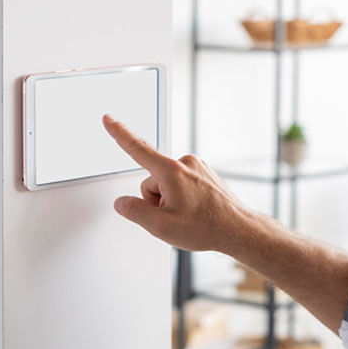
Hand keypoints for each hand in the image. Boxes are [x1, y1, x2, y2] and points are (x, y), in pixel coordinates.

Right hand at [102, 114, 257, 252]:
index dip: (119, 133)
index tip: (108, 118)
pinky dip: (182, 197)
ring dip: (170, 200)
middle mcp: (185, 163)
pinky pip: (180, 184)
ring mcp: (196, 167)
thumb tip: (122, 202)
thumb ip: (134, 212)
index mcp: (171, 171)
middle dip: (156, 200)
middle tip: (176, 217)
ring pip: (166, 183)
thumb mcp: (161, 227)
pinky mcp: (204, 173)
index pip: (137, 148)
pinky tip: (196, 211)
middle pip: (152, 180)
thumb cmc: (207, 227)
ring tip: (189, 215)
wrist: (239, 230)